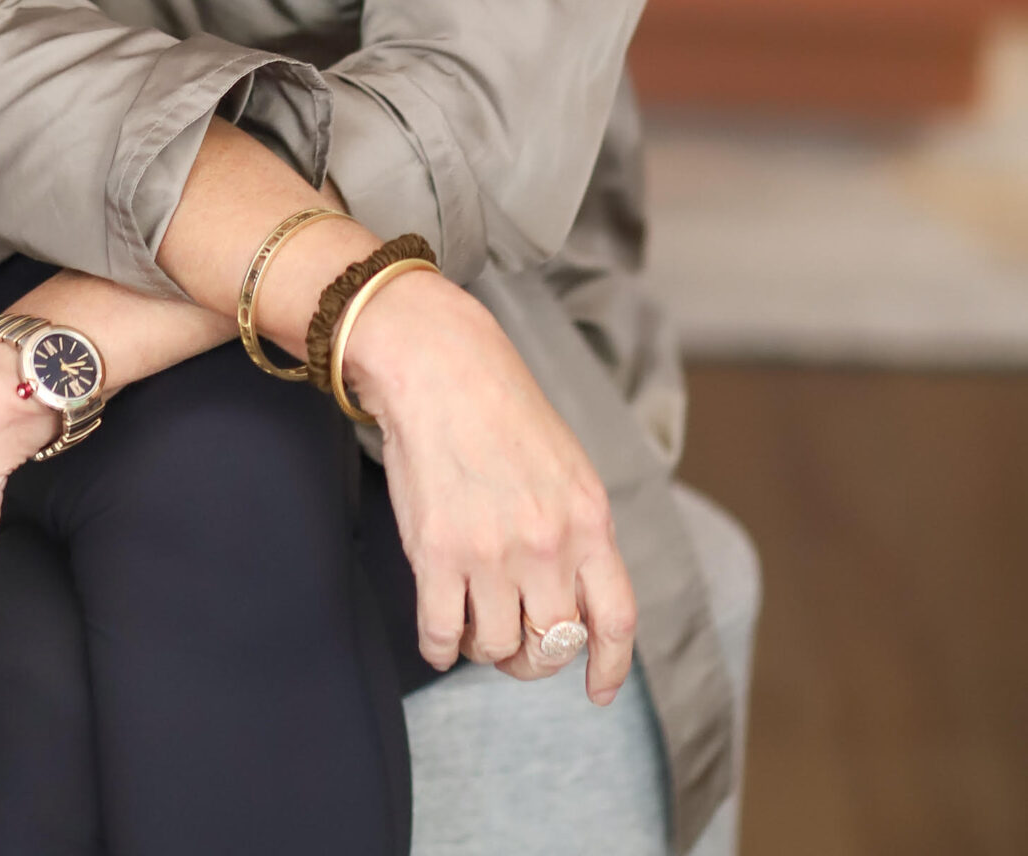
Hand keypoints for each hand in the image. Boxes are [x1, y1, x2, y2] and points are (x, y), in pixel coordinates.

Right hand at [343, 271, 636, 704]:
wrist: (438, 364)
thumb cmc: (500, 407)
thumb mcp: (567, 465)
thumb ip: (579, 531)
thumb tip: (577, 597)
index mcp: (589, 519)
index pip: (616, 620)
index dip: (609, 667)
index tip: (597, 691)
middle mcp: (548, 543)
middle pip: (554, 646)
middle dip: (534, 659)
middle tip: (513, 643)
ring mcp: (492, 551)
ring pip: (497, 647)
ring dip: (483, 647)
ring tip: (471, 620)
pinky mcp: (438, 553)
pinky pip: (443, 634)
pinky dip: (441, 646)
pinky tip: (439, 630)